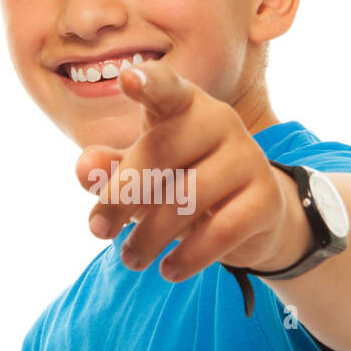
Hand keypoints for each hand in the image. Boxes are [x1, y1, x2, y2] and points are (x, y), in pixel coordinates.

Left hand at [73, 58, 310, 281]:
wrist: (251, 216)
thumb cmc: (182, 182)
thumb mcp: (142, 175)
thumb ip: (110, 170)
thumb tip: (84, 168)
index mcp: (183, 105)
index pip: (166, 87)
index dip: (148, 82)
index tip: (127, 79)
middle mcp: (219, 120)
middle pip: (161, 150)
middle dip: (122, 195)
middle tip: (97, 230)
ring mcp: (247, 156)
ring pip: (189, 197)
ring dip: (150, 236)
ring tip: (131, 259)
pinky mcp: (266, 198)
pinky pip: (221, 231)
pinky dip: (188, 257)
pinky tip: (168, 271)